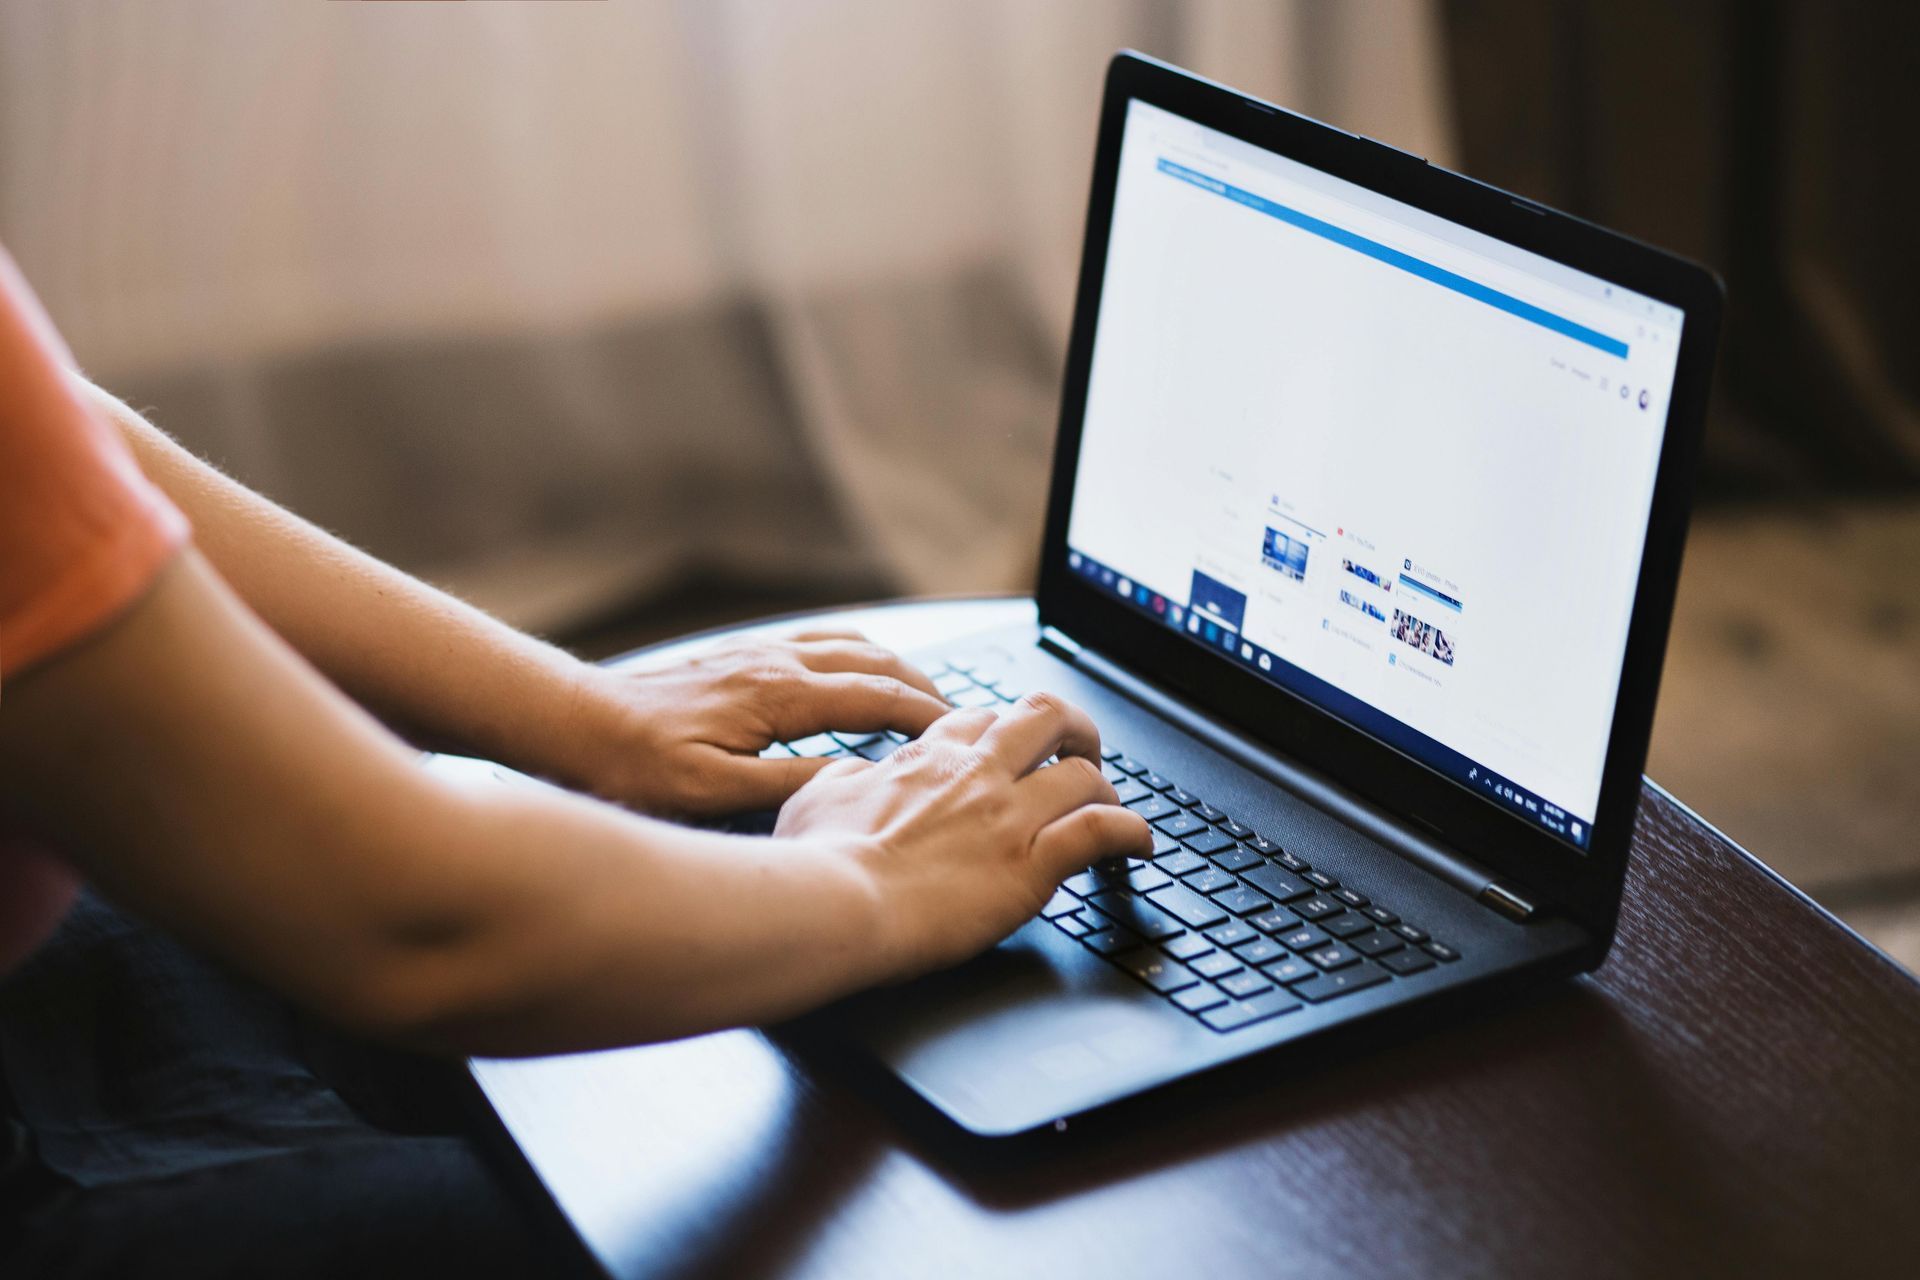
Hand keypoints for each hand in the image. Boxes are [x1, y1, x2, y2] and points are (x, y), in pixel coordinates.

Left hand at [572, 629, 950, 818]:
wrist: (573, 723)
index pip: (879, 697)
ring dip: (895, 666)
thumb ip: (794, 785)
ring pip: (850, 644)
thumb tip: (859, 781)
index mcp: (780, 695)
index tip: (967, 737)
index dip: (930, 718)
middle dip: (926, 686)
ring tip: (924, 695)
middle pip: (876, 661)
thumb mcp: (717, 793)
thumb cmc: (634, 766)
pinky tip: (857, 672)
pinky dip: (856, 654)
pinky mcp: (739, 654)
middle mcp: (775, 661)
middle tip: (962, 720)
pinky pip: (818, 641)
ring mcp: (758, 651)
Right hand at [774, 693, 1152, 978]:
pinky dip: (1131, 834)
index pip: (979, 720)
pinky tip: (1139, 847)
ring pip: (1084, 773)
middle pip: (1044, 718)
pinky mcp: (1032, 863)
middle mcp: (975, 775)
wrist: (833, 904)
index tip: (1009, 751)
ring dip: (1104, 790)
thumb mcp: (814, 798)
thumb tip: (857, 774)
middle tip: (1081, 751)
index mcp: (925, 759)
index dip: (1002, 732)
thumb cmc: (814, 861)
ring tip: (1110, 807)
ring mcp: (1008, 816)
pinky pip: (1103, 830)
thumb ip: (846, 778)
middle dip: (1072, 730)